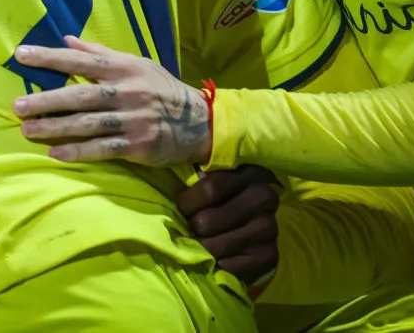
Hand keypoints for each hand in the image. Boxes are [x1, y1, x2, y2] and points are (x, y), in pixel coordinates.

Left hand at [11, 36, 210, 166]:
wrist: (200, 122)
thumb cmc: (161, 89)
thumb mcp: (136, 64)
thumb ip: (100, 52)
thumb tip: (66, 38)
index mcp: (123, 68)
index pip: (80, 59)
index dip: (50, 57)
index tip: (21, 55)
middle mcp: (126, 92)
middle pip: (80, 94)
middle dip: (47, 100)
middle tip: (17, 105)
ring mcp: (132, 120)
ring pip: (88, 124)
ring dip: (56, 127)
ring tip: (28, 130)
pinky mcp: (138, 145)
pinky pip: (103, 149)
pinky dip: (79, 152)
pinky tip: (56, 153)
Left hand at [178, 165, 278, 285]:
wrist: (246, 231)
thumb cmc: (214, 198)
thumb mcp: (203, 174)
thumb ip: (185, 162)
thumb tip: (144, 147)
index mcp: (248, 170)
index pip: (211, 187)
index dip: (188, 201)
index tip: (182, 206)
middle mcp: (265, 196)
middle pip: (209, 220)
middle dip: (193, 227)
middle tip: (192, 227)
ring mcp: (270, 227)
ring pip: (215, 245)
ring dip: (202, 247)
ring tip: (200, 243)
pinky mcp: (270, 255)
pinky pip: (229, 267)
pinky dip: (216, 265)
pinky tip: (216, 259)